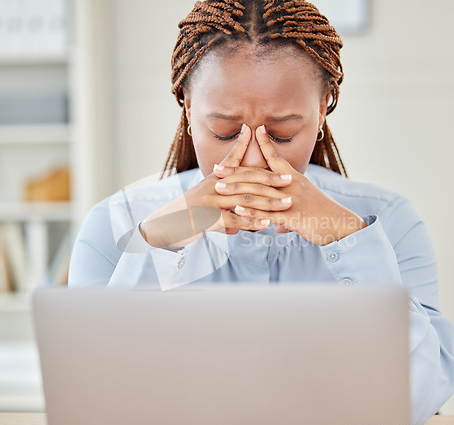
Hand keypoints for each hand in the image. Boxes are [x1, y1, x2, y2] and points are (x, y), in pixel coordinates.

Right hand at [140, 124, 290, 248]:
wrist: (163, 228)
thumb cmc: (185, 221)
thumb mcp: (204, 215)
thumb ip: (222, 218)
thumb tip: (236, 230)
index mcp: (214, 180)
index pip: (240, 168)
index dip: (259, 166)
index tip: (279, 165)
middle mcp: (213, 187)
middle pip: (246, 181)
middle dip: (270, 181)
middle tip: (290, 182)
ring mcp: (209, 201)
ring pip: (244, 199)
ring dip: (267, 201)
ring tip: (286, 204)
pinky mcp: (207, 218)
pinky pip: (233, 219)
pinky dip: (251, 221)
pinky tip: (266, 224)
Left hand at [213, 125, 366, 244]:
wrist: (343, 227)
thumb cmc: (324, 218)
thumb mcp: (305, 211)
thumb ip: (288, 215)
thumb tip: (278, 226)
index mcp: (295, 180)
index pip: (277, 158)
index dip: (265, 143)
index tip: (254, 129)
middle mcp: (292, 186)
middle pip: (260, 175)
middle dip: (236, 171)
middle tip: (216, 168)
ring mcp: (292, 201)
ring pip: (260, 193)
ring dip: (238, 190)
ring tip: (219, 187)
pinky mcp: (293, 218)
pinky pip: (268, 214)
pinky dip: (251, 212)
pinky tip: (237, 212)